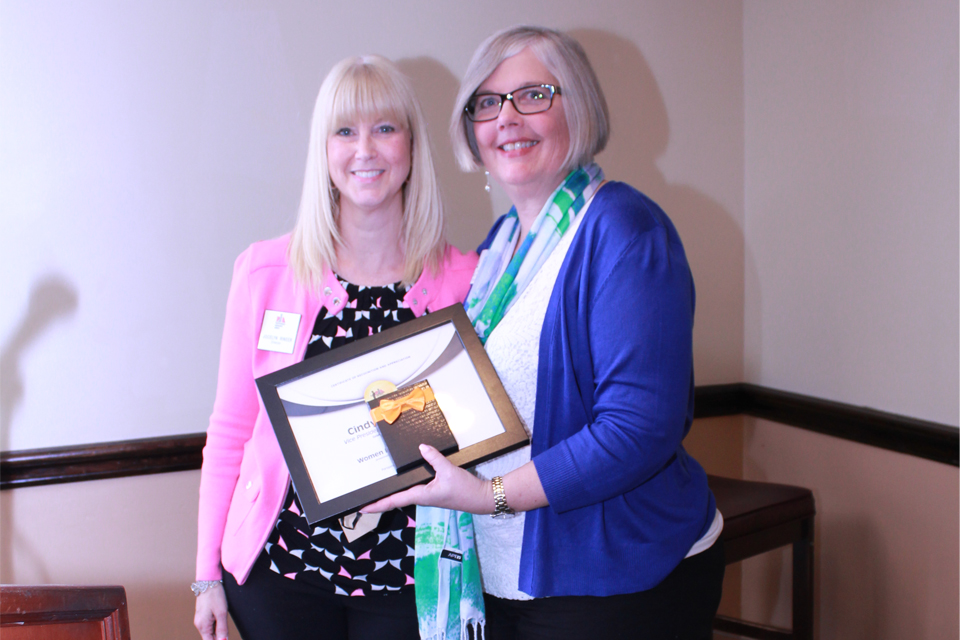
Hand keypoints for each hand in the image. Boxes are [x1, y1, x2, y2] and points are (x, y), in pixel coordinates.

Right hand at [194, 584, 228, 639]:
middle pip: (209, 638)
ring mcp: (200, 619)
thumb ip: (222, 629)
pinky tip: (221, 619)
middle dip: (219, 637)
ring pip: (210, 631)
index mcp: (203, 626)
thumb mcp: (221, 613)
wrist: (208, 581)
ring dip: (218, 631)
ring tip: (224, 624)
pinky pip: (209, 625)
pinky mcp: (202, 615)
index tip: (225, 638)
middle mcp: (199, 624)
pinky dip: (215, 625)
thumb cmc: (215, 596)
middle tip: (226, 631)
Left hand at [362, 444, 492, 513]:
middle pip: (395, 500)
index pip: (394, 501)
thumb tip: (421, 447)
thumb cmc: (465, 490)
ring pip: (404, 495)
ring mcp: (427, 495)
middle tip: (364, 499)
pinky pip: (414, 489)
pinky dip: (404, 487)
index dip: (377, 505)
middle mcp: (421, 497)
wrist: (480, 498)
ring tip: (377, 491)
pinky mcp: (433, 491)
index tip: (362, 508)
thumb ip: (434, 458)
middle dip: (380, 501)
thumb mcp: (449, 471)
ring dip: (391, 495)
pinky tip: (402, 481)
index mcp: (421, 495)